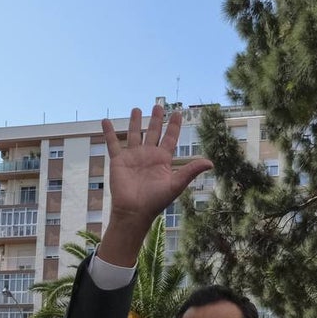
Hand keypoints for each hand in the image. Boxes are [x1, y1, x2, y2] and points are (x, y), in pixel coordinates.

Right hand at [98, 105, 212, 254]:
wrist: (134, 211)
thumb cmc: (156, 201)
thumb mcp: (176, 184)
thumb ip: (190, 170)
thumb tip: (210, 162)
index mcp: (162, 160)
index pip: (170, 138)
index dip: (174, 126)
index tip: (178, 113)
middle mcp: (148, 155)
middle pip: (153, 132)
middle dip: (156, 119)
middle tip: (158, 106)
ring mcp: (133, 157)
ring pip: (134, 134)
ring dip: (135, 122)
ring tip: (136, 109)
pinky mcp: (118, 160)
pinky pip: (113, 143)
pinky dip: (109, 132)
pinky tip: (105, 121)